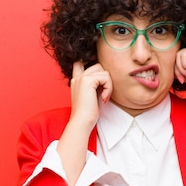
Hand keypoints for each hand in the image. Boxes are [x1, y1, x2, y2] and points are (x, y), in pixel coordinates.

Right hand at [56, 61, 112, 185]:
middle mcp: (77, 77)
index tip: (100, 78)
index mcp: (76, 81)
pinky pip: (106, 77)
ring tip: (104, 97)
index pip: (80, 62)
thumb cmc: (88, 113)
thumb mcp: (92, 95)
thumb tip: (107, 76)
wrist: (82, 122)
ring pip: (103, 70)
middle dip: (105, 78)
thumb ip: (96, 84)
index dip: (90, 63)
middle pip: (98, 66)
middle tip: (104, 94)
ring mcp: (81, 78)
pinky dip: (109, 88)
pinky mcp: (87, 81)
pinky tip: (104, 98)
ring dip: (108, 84)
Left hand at [175, 45, 185, 128]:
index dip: (176, 70)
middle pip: (177, 56)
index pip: (178, 59)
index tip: (182, 80)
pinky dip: (185, 65)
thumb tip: (169, 66)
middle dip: (177, 69)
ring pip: (179, 55)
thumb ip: (180, 70)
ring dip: (181, 69)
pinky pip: (184, 55)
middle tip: (184, 79)